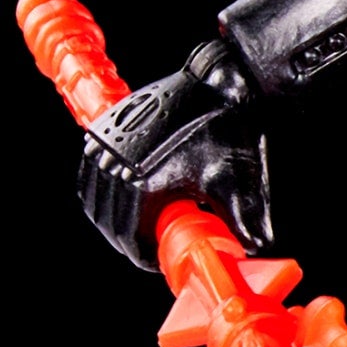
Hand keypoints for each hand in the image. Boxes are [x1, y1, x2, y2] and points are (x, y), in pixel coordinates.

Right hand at [78, 39, 272, 268]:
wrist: (220, 87)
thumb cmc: (230, 134)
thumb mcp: (239, 187)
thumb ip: (245, 227)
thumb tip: (254, 252)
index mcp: (139, 182)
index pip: (127, 236)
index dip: (144, 254)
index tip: (160, 259)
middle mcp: (114, 163)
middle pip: (108, 220)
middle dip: (131, 238)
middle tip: (155, 246)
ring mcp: (104, 143)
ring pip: (96, 198)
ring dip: (117, 215)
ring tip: (146, 222)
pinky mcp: (103, 129)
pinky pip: (92, 173)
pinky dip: (105, 191)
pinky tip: (131, 198)